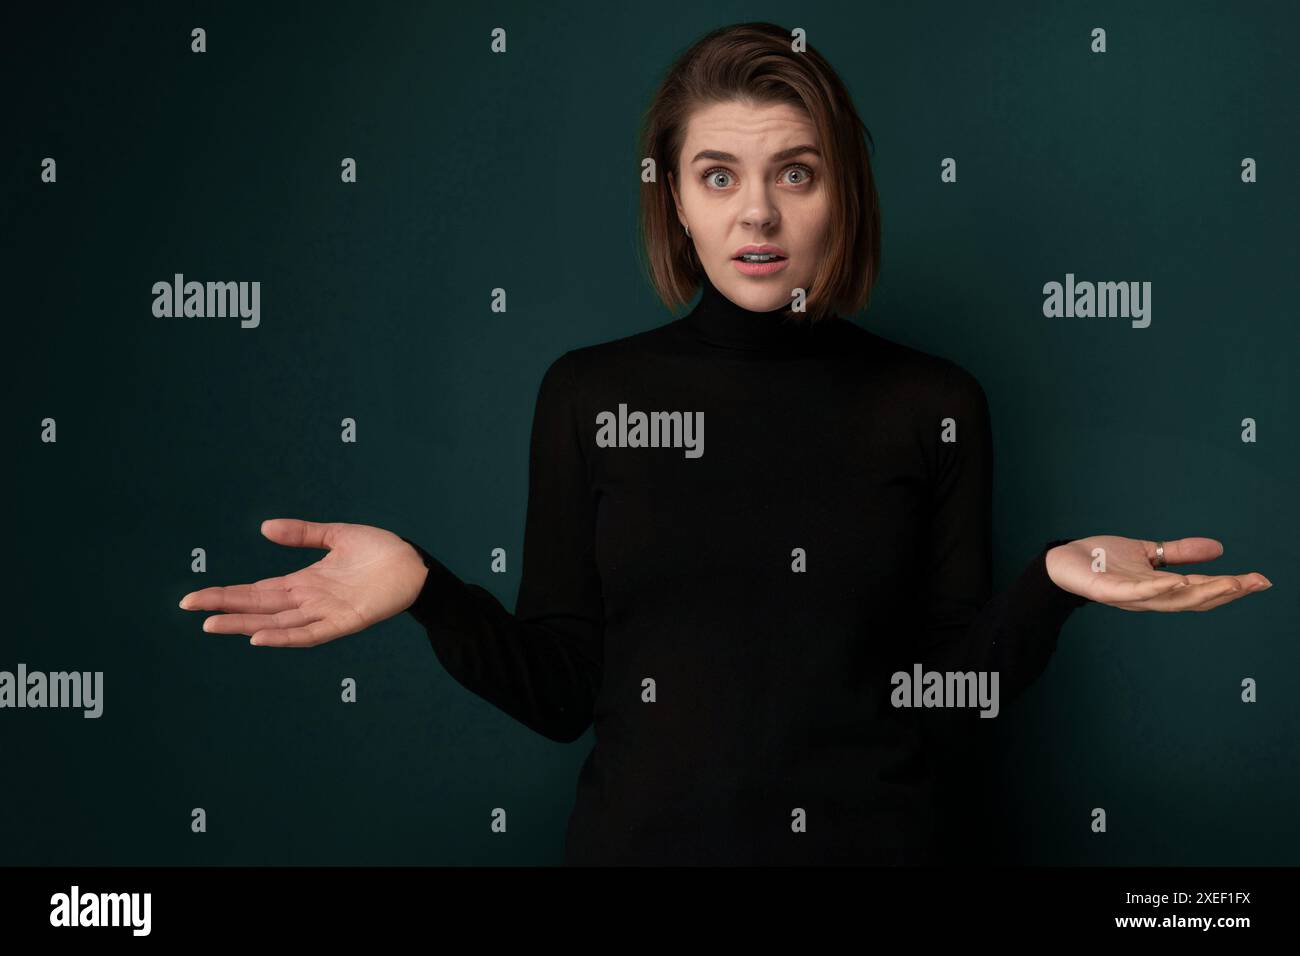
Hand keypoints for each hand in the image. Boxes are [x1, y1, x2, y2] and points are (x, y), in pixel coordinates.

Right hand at [178, 519, 428, 645]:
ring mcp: (325, 613)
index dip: (226, 593)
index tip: (194, 597)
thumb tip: (264, 527)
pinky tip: (260, 636)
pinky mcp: (344, 621)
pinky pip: (309, 633)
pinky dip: (284, 636)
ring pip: (276, 623)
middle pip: (258, 607)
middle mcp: (309, 601)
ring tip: (212, 624)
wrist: (414, 564)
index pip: (257, 590)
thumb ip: (303, 533)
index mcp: (304, 582)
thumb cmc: (380, 551)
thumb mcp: (336, 536)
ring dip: (244, 624)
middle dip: (224, 607)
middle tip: (188, 607)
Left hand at [1045, 535, 1270, 610]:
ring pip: (1171, 599)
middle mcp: (1149, 598)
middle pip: (1194, 600)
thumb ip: (1180, 553)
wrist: (1062, 561)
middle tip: (1255, 583)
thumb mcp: (1148, 552)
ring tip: (1230, 583)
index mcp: (1160, 589)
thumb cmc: (1101, 560)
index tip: (1260, 581)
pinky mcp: (1108, 591)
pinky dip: (1157, 589)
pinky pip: (1135, 593)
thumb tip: (1220, 549)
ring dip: (1201, 592)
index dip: (1231, 588)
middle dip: (1226, 592)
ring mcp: (1129, 596)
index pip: (1201, 591)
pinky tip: (1177, 583)